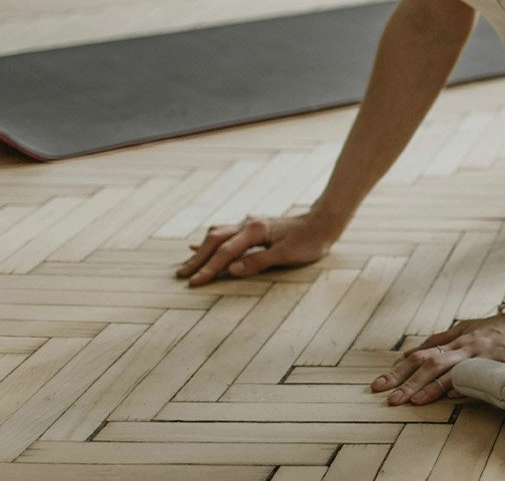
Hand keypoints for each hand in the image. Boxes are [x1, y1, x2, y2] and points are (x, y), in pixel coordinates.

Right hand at [177, 212, 338, 285]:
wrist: (322, 222)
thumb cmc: (309, 241)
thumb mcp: (287, 255)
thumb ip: (258, 262)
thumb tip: (230, 270)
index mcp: (256, 230)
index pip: (226, 252)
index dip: (209, 268)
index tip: (195, 282)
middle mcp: (248, 224)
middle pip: (215, 241)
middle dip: (198, 259)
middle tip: (182, 275)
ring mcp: (249, 224)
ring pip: (218, 236)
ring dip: (202, 251)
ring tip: (187, 266)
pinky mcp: (252, 228)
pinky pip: (225, 234)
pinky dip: (210, 243)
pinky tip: (198, 246)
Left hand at [372, 312, 504, 404]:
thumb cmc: (499, 328)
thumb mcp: (466, 329)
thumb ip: (439, 341)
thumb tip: (409, 354)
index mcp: (455, 340)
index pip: (420, 356)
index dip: (399, 371)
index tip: (378, 386)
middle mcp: (464, 346)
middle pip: (430, 364)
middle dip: (407, 382)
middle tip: (388, 398)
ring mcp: (482, 354)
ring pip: (451, 370)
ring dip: (430, 386)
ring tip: (412, 401)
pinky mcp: (502, 363)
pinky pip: (481, 374)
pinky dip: (465, 383)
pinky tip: (451, 393)